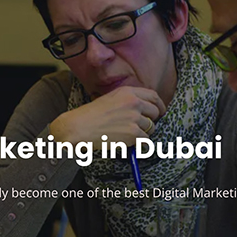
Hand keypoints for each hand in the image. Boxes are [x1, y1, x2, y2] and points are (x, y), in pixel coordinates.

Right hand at [50, 86, 165, 145]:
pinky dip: (138, 144)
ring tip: (126, 134)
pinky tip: (125, 141)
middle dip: (151, 120)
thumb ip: (127, 101)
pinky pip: (145, 140)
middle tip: (142, 126)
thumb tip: (143, 110)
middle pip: (155, 112)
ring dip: (143, 133)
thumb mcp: (109, 99)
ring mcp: (135, 118)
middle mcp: (133, 102)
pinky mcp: (134, 133)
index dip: (159, 105)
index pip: (153, 96)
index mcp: (127, 92)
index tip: (159, 111)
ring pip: (151, 127)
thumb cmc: (89, 116)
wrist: (77, 128)